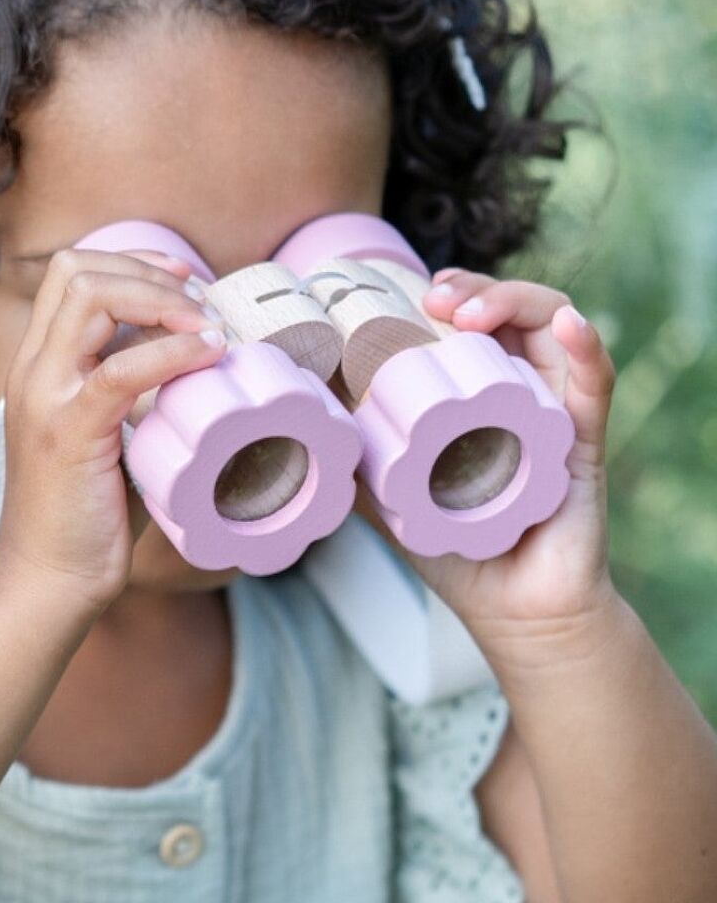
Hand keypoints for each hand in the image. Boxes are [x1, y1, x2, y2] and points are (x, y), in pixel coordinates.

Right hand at [0, 246, 225, 613]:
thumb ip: (132, 395)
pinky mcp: (69, 432)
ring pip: (91, 296)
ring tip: (208, 327)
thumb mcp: (105, 438)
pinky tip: (208, 356)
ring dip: (162, 300)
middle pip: (77, 269)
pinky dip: (173, 352)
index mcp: (38, 367)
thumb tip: (195, 365)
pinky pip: (120, 368)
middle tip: (201, 302)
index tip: (184, 285)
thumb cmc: (84, 518)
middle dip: (149, 271)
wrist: (47, 581)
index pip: (69, 273)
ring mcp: (46, 398)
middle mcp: (33, 371)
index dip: (132, 263)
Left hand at [351, 267, 619, 654]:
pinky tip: (569, 325)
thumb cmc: (460, 553)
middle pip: (510, 310)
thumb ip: (359, 464)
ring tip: (470, 314)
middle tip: (434, 300)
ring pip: (553, 324)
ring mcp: (557, 409)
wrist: (514, 613)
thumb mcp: (393, 501)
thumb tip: (305, 427)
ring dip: (516, 300)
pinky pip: (596, 380)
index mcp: (481, 391)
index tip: (412, 295)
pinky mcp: (586, 440)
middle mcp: (523, 389)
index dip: (448, 295)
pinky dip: (586, 345)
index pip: (472, 322)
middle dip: (474, 289)